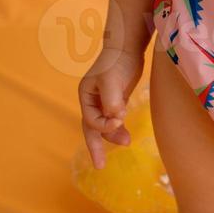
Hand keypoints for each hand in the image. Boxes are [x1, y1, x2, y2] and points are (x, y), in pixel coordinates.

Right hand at [77, 46, 144, 168]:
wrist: (128, 47)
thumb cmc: (117, 60)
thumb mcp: (111, 79)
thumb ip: (111, 100)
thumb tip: (116, 118)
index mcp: (85, 95)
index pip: (91, 119)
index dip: (104, 125)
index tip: (120, 120)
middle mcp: (92, 100)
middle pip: (91, 128)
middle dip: (96, 147)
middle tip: (99, 166)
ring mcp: (103, 101)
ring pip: (105, 125)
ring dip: (113, 135)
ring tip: (127, 142)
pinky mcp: (116, 100)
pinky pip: (114, 119)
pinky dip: (119, 127)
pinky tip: (126, 133)